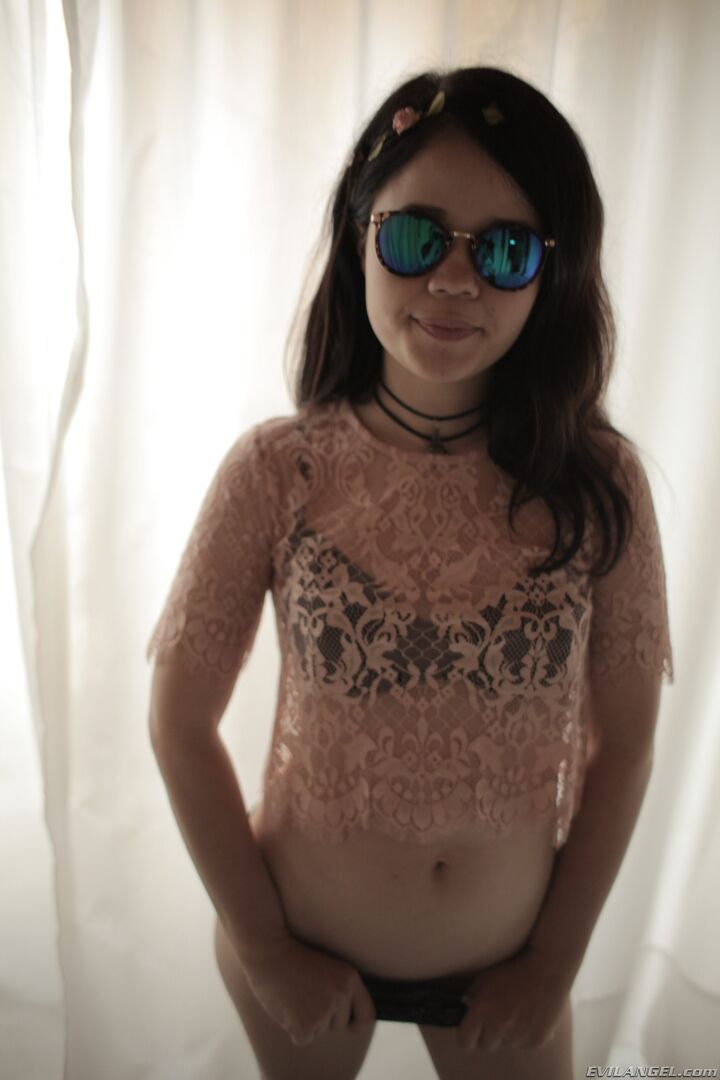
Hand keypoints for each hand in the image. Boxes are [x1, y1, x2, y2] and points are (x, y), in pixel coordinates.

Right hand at [242, 934, 375, 1045]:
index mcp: (350, 979)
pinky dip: (293, 1029)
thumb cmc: (294, 957)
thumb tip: (348, 1019)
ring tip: (294, 996)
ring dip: (306, 1021)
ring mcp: (324, 1011)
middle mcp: (341, 996)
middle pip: (339, 1025)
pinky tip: (286, 1008)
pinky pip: (303, 1038)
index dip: (357, 1024)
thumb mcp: (328, 967)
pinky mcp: (305, 1025)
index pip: (367, 1015)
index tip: (350, 1027)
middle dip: (323, 1018)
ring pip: (319, 1031)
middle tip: (305, 995)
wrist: (268, 951)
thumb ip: (341, 989)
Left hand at [456, 945, 574, 1052]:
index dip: (466, 1036)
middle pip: (485, 1045)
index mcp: (483, 1009)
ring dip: (507, 1034)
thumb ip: (472, 995)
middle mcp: (499, 1026)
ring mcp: (518, 1036)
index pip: (464, 1041)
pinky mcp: (535, 1041)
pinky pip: (523, 1044)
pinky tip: (530, 1015)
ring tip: (517, 1011)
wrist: (548, 969)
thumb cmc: (514, 968)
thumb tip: (466, 1009)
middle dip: (487, 1034)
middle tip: (497, 1016)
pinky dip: (524, 1034)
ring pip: (505, 1044)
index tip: (470, 1030)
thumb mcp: (486, 976)